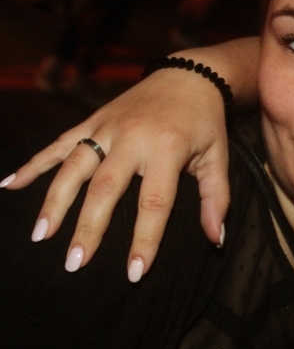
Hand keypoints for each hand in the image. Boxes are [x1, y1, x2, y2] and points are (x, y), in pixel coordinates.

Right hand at [3, 38, 258, 279]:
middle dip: (88, 228)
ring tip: (41, 236)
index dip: (144, 240)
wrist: (190, 75)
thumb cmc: (205, 123)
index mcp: (167, 149)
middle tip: (74, 264)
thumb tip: (215, 239)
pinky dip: (34, 164)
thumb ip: (216, 198)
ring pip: (74, 167)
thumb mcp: (219, 157)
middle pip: (105, 189)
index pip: (154, 203)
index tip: (134, 273)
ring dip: (54, 202)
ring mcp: (106, 127)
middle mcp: (132, 137)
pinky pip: (59, 144)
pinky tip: (10, 185)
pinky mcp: (92, 120)